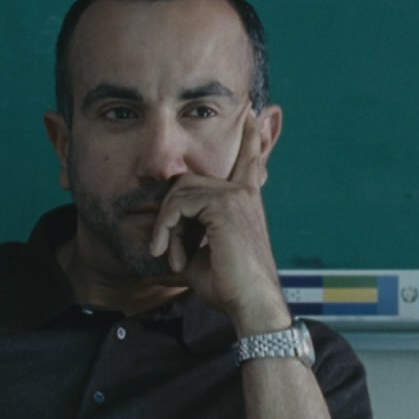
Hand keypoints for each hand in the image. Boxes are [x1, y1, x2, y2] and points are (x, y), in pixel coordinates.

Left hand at [148, 111, 289, 333]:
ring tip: (171, 257)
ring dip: (167, 227)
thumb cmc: (229, 288)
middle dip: (169, 214)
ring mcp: (235, 196)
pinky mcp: (224, 204)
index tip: (252, 114)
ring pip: (179, 191)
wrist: (251, 305)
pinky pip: (178, 204)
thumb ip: (188, 233)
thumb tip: (166, 232)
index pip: (249, 161)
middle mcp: (243, 193)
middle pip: (187, 181)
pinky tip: (173, 256)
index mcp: (245, 202)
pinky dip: (168, 231)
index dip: (251, 137)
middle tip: (167, 251)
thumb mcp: (202, 256)